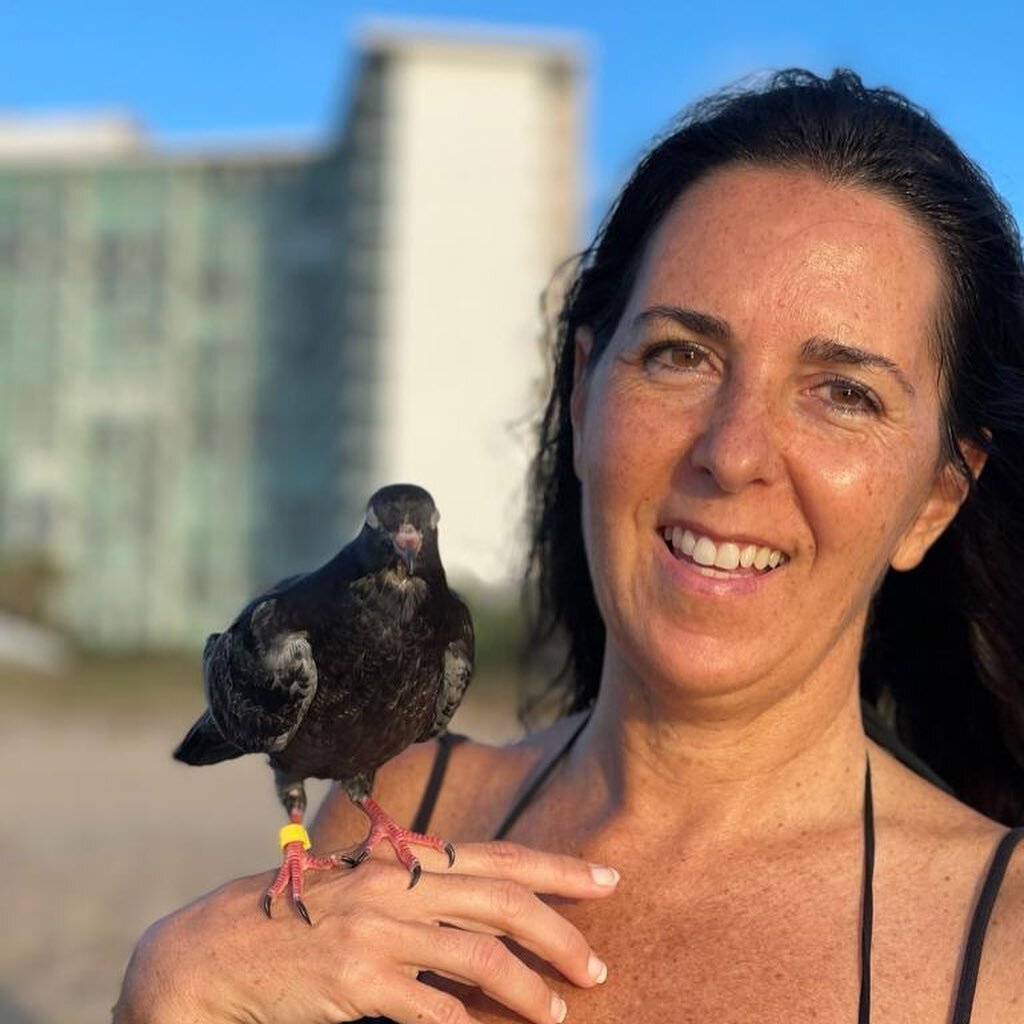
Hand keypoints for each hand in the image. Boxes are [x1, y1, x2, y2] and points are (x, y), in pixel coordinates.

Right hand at [113, 841, 618, 1023]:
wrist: (220, 949)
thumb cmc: (302, 918)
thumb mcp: (365, 889)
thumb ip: (421, 890)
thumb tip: (488, 904)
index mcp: (403, 861)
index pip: (499, 855)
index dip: (558, 867)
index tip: (608, 879)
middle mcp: (397, 889)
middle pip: (502, 901)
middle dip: (561, 932)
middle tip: (597, 967)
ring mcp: (377, 935)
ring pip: (479, 957)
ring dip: (529, 989)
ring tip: (557, 1013)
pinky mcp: (355, 984)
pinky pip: (431, 1010)